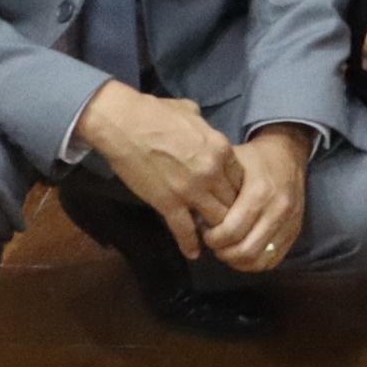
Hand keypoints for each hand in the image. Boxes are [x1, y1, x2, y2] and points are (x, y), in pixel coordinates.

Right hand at [75, 80, 242, 259]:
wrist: (125, 124)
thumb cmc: (157, 113)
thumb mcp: (192, 113)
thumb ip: (205, 128)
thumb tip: (204, 129)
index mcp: (220, 148)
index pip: (242, 178)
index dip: (239, 191)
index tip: (234, 199)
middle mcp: (212, 172)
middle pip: (233, 202)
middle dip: (233, 213)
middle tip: (230, 224)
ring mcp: (191, 190)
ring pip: (216, 219)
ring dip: (216, 229)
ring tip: (216, 239)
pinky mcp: (168, 203)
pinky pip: (184, 229)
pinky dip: (190, 244)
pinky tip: (194, 253)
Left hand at [199, 124, 309, 273]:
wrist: (289, 153)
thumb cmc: (255, 159)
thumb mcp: (232, 163)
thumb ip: (214, 189)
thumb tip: (193, 213)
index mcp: (260, 192)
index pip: (231, 231)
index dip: (212, 238)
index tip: (205, 232)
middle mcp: (278, 209)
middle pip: (245, 250)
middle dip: (223, 252)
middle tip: (214, 243)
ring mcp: (290, 222)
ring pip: (259, 260)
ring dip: (238, 260)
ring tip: (227, 248)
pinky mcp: (295, 230)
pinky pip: (273, 260)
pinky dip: (255, 262)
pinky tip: (243, 252)